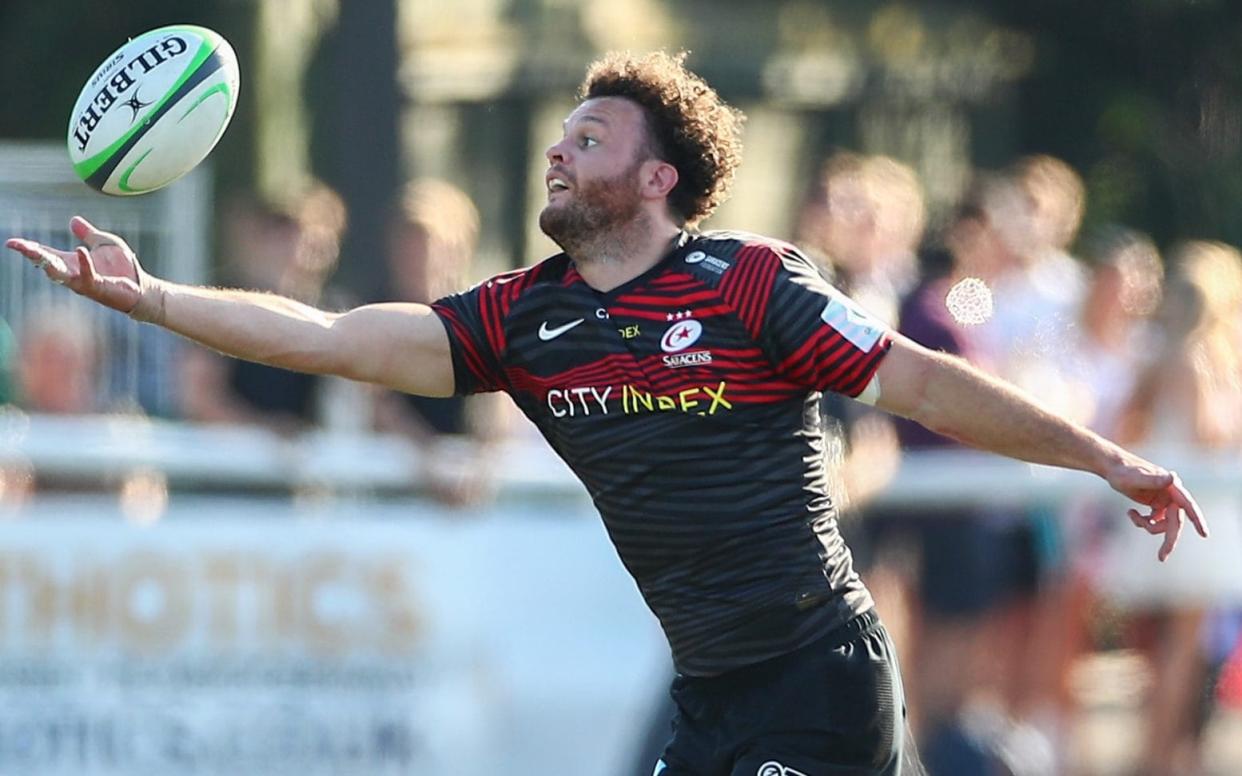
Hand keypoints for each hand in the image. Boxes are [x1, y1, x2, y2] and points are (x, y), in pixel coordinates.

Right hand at [5, 216, 143, 314]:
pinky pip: (88, 275)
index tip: (11, 242)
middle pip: (47, 264)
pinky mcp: (99, 287)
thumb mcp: (104, 243)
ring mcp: (85, 282)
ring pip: (61, 275)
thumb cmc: (124, 268)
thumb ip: (87, 233)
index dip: (29, 248)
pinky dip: (84, 263)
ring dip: (48, 264)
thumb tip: (72, 220)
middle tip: (18, 246)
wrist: (142, 286)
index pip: (46, 254)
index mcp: (73, 263)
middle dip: (32, 255)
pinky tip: (79, 250)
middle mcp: (74, 274)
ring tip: (35, 252)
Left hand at [1105, 454, 1207, 561]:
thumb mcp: (1135, 477)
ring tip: (1131, 515)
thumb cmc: (1123, 471)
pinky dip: (1143, 522)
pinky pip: (1155, 521)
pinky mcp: (1156, 505)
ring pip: (1164, 524)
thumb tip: (1173, 477)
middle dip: (1169, 540)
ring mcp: (1164, 501)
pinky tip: (1130, 513)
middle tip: (1161, 557)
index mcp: (1172, 487)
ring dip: (1148, 526)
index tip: (1204, 534)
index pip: (1188, 505)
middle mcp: (1171, 495)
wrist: (1112, 468)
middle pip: (1175, 522)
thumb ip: (1154, 479)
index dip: (1197, 520)